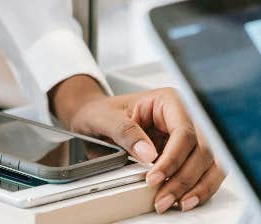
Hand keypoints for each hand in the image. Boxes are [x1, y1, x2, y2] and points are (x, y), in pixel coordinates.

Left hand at [49, 76, 224, 212]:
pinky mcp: (187, 155)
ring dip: (197, 187)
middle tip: (163, 199)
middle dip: (185, 179)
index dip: (173, 159)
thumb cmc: (101, 112)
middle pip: (202, 150)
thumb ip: (125, 133)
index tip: (154, 178)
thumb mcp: (105, 118)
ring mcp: (188, 137)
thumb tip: (148, 154)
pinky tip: (183, 200)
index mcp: (168, 101)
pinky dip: (197, 189)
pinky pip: (204, 173)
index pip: (183, 131)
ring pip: (210, 164)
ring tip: (178, 204)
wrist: (94, 118)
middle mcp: (184, 116)